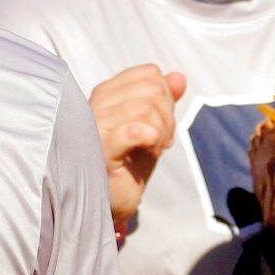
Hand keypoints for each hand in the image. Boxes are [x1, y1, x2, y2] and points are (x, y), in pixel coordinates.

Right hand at [89, 64, 187, 227]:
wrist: (112, 200)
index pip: (149, 74)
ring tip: (154, 149)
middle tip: (161, 140)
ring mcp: (95, 126)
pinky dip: (151, 137)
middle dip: (168, 115)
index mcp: (107, 93)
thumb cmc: (129, 162)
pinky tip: (149, 149)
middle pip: (152, 89)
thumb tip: (179, 77)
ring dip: (162, 131)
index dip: (166, 96)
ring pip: (146, 108)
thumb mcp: (152, 125)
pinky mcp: (100, 150)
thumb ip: (163, 99)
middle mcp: (97, 103)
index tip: (161, 123)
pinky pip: (133, 130)